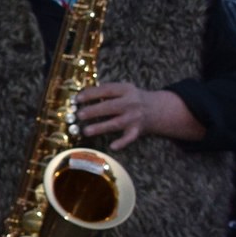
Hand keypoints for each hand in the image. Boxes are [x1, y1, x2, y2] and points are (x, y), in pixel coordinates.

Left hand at [70, 81, 191, 148]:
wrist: (158, 108)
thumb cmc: (132, 98)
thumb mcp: (123, 90)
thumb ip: (106, 92)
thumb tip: (80, 97)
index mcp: (126, 90)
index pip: (107, 90)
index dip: (92, 94)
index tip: (77, 99)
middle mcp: (131, 103)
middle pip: (111, 107)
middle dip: (95, 111)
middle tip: (79, 115)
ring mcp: (135, 117)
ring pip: (117, 123)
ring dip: (101, 127)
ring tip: (86, 131)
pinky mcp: (138, 130)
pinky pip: (130, 137)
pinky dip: (122, 142)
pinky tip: (113, 146)